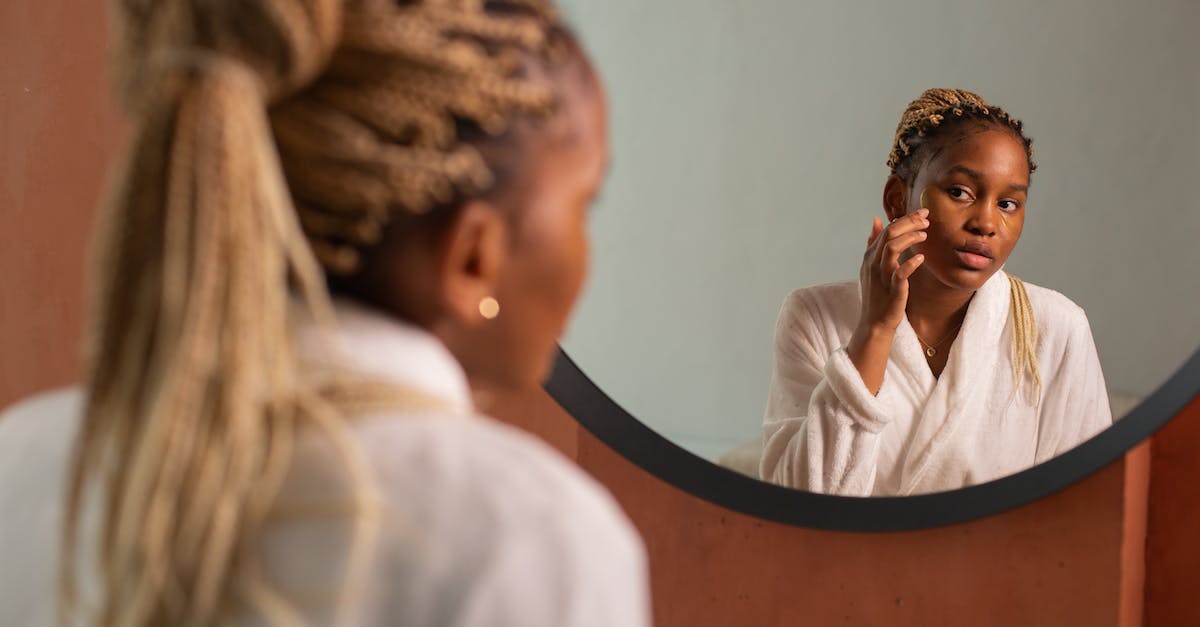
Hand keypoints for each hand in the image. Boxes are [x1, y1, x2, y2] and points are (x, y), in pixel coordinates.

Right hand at [858, 209, 927, 333]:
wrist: (874, 322)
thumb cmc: (877, 293)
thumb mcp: (872, 266)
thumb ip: (874, 243)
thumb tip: (876, 220)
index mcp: (870, 256)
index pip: (886, 229)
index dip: (905, 219)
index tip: (922, 213)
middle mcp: (873, 263)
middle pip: (889, 234)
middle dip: (909, 223)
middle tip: (927, 219)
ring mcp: (882, 276)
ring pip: (892, 248)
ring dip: (910, 238)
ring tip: (925, 235)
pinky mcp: (892, 290)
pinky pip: (900, 273)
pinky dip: (910, 264)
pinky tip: (921, 258)